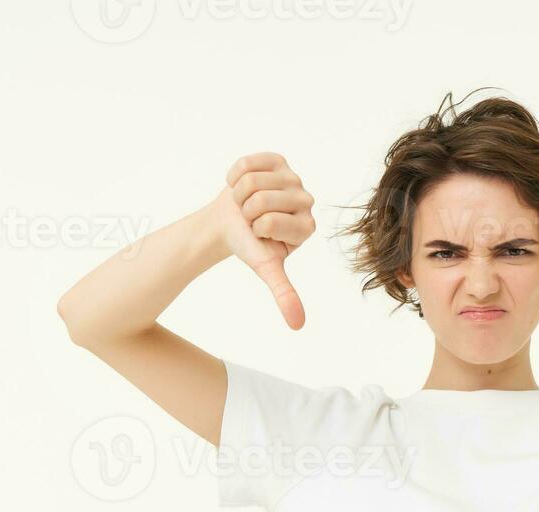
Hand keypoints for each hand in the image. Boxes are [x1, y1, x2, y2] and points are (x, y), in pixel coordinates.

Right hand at [213, 152, 315, 329]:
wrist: (230, 224)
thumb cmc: (250, 247)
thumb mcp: (267, 269)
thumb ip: (284, 294)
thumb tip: (298, 325)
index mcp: (308, 226)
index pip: (270, 221)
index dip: (255, 228)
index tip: (260, 233)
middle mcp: (307, 200)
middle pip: (261, 198)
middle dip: (246, 211)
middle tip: (251, 218)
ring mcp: (293, 177)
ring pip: (252, 181)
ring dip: (240, 194)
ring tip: (247, 203)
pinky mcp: (278, 160)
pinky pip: (247, 164)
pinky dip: (235, 176)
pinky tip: (243, 187)